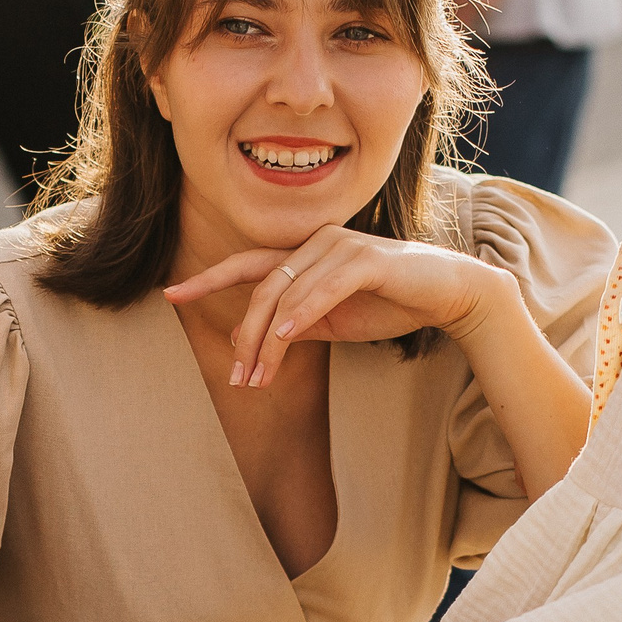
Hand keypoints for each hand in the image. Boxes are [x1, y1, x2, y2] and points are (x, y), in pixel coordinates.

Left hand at [166, 228, 514, 388]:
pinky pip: (322, 289)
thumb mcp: (333, 321)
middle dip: (244, 336)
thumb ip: (295, 325)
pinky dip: (301, 314)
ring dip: (267, 340)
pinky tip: (284, 339)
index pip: (247, 265)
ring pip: (287, 294)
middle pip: (262, 288)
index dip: (208, 279)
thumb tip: (254, 342)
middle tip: (238, 379)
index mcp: (305, 255)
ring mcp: (341, 247)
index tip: (171, 295)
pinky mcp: (367, 260)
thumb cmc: (391, 303)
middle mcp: (317, 243)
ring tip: (257, 377)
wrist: (449, 294)